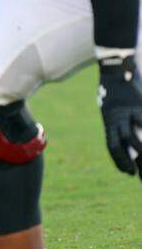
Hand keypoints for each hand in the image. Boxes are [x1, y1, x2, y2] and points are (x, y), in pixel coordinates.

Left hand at [98, 54, 141, 177]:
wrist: (114, 71)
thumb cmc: (113, 92)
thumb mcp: (111, 110)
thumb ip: (118, 125)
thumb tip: (128, 141)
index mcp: (110, 122)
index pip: (113, 147)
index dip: (120, 161)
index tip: (128, 173)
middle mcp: (117, 120)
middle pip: (124, 146)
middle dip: (133, 163)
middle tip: (140, 176)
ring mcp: (128, 113)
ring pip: (135, 137)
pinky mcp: (138, 106)